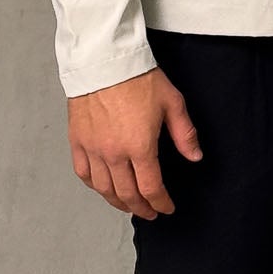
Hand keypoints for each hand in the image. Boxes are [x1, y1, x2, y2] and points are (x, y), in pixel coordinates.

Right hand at [67, 67, 202, 218]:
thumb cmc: (137, 78)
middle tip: (149, 213)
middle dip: (141, 208)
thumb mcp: (172, 102)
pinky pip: (83, 173)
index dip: (161, 203)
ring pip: (103, 188)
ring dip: (117, 202)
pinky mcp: (78, 140)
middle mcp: (114, 153)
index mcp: (140, 147)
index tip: (167, 208)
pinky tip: (102, 187)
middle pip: (127, 194)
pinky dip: (94, 185)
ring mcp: (93, 149)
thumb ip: (184, 134)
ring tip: (128, 205)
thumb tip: (195, 156)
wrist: (104, 60)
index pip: (151, 189)